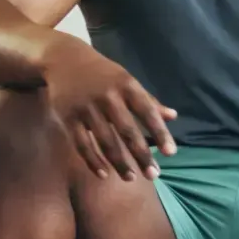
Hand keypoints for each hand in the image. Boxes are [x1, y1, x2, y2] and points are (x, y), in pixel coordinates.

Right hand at [42, 42, 177, 179]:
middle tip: (154, 175)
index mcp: (126, 86)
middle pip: (127, 131)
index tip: (171, 153)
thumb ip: (149, 101)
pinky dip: (93, 160)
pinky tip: (104, 174)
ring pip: (105, 141)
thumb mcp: (127, 81)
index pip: (147, 112)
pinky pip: (82, 143)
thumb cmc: (103, 74)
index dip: (160, 132)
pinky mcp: (68, 117)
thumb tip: (174, 116)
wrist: (64, 59)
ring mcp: (86, 107)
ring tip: (131, 178)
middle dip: (141, 155)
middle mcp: (108, 96)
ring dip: (119, 162)